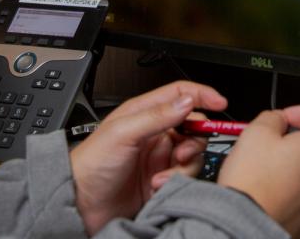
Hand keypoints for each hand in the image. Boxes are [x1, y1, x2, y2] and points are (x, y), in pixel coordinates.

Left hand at [69, 80, 226, 233]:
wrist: (80, 205)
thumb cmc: (90, 164)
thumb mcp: (123, 133)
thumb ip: (157, 115)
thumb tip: (187, 101)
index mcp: (144, 113)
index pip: (180, 95)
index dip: (202, 95)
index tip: (220, 103)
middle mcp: (155, 134)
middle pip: (193, 127)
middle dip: (194, 139)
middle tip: (183, 151)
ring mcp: (159, 158)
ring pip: (192, 154)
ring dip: (183, 165)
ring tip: (163, 175)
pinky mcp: (161, 181)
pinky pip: (183, 177)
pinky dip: (175, 182)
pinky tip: (157, 186)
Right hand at [217, 106, 299, 238]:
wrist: (246, 226)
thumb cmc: (252, 184)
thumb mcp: (256, 133)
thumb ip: (272, 118)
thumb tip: (277, 119)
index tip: (285, 117)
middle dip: (293, 140)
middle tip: (268, 142)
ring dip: (290, 164)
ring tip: (262, 168)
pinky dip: (287, 187)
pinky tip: (266, 188)